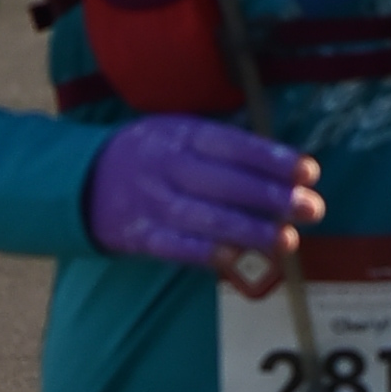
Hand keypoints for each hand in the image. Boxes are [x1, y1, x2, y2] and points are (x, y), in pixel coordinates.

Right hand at [86, 115, 322, 271]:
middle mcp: (167, 165)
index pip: (233, 145)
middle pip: (224, 181)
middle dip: (272, 196)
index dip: (272, 158)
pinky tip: (236, 258)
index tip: (309, 172)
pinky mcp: (137, 235)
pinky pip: (174, 246)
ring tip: (287, 240)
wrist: (79, 180)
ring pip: (204, 216)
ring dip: (249, 229)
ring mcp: (150, 201)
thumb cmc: (147, 156)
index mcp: (181, 134)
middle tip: (312, 209)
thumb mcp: (178, 133)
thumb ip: (222, 148)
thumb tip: (282, 167)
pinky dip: (205, 253)